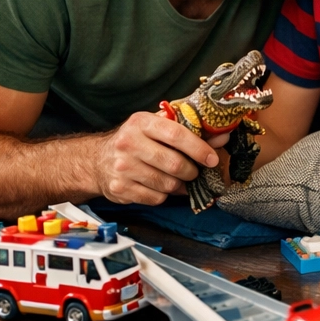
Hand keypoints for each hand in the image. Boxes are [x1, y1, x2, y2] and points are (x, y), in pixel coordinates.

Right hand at [94, 110, 219, 204]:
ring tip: (179, 179)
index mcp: (141, 122)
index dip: (199, 148)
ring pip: (167, 184)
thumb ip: (190, 130)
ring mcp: (122, 167)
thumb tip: (223, 137)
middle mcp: (128, 143)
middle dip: (192, 171)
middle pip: (175, 164)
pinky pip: (156, 198)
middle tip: (195, 172)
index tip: (212, 159)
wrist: (96, 160)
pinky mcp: (119, 188)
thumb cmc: (137, 141)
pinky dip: (164, 195)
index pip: (176, 134)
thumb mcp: (157, 127)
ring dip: (180, 185)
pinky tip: (160, 186)